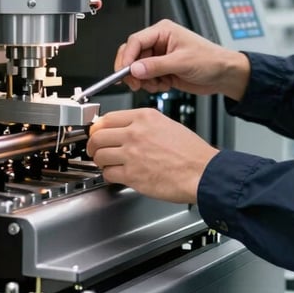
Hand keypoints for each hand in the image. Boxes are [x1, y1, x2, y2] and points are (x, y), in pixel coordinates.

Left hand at [87, 108, 218, 202]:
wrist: (201, 172)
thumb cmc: (191, 152)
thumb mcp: (167, 124)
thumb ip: (143, 124)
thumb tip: (124, 129)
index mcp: (144, 117)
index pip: (108, 118)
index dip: (98, 128)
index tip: (97, 133)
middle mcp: (135, 132)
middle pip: (98, 136)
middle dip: (92, 145)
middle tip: (94, 149)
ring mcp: (132, 153)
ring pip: (99, 155)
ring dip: (100, 161)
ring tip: (106, 163)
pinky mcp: (132, 174)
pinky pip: (108, 173)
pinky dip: (109, 175)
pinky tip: (116, 174)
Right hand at [115, 19, 250, 100]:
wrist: (223, 75)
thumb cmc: (210, 60)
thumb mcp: (182, 62)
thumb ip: (156, 66)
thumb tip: (135, 69)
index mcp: (163, 31)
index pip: (135, 41)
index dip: (127, 57)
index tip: (124, 72)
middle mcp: (159, 42)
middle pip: (133, 55)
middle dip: (132, 71)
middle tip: (135, 83)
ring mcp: (160, 57)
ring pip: (138, 69)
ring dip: (144, 80)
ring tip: (158, 84)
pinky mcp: (162, 69)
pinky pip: (147, 78)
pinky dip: (152, 84)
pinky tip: (165, 85)